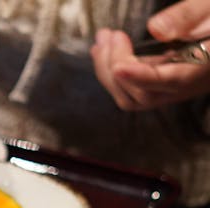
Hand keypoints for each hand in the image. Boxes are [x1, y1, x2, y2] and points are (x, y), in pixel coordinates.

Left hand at [91, 0, 209, 110]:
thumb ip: (189, 17)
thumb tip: (156, 29)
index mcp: (203, 68)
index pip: (169, 81)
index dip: (140, 77)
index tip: (119, 67)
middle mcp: (186, 85)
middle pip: (143, 94)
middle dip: (116, 67)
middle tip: (107, 36)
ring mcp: (170, 88)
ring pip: (131, 96)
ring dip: (108, 70)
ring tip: (102, 40)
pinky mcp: (159, 84)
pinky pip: (131, 88)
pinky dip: (112, 72)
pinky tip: (104, 50)